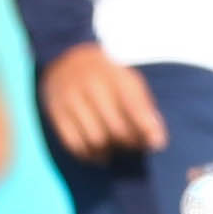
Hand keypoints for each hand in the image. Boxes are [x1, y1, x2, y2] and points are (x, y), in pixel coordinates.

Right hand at [38, 44, 167, 162]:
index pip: (135, 109)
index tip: (155, 143)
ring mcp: (71, 100)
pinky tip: (97, 153)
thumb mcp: (129, 82)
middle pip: (116, 129)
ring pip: (94, 140)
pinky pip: (73, 143)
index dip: (148, 131)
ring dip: (108, 152)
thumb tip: (156, 142)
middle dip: (129, 143)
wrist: (66, 59)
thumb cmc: (107, 77)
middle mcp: (92, 87)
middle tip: (133, 146)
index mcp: (116, 77)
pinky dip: (88, 154)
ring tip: (115, 149)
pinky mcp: (57, 113)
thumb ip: (144, 109)